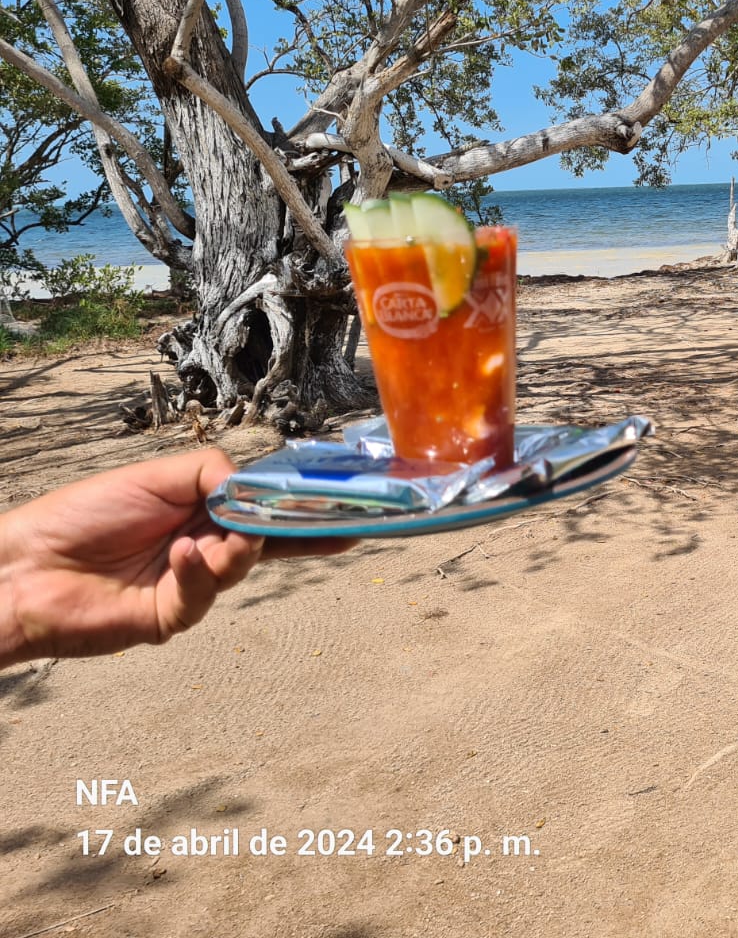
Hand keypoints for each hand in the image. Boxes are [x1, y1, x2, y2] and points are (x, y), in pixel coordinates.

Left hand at [0, 449, 354, 665]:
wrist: (25, 566)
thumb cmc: (83, 515)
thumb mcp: (157, 478)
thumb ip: (213, 473)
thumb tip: (255, 487)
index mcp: (203, 508)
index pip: (267, 506)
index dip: (307, 507)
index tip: (353, 506)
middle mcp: (205, 544)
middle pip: (270, 540)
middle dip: (303, 533)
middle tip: (334, 527)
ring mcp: (192, 582)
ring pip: (241, 567)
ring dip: (234, 550)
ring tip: (208, 539)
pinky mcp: (172, 616)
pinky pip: (203, 596)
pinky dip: (198, 573)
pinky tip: (181, 556)